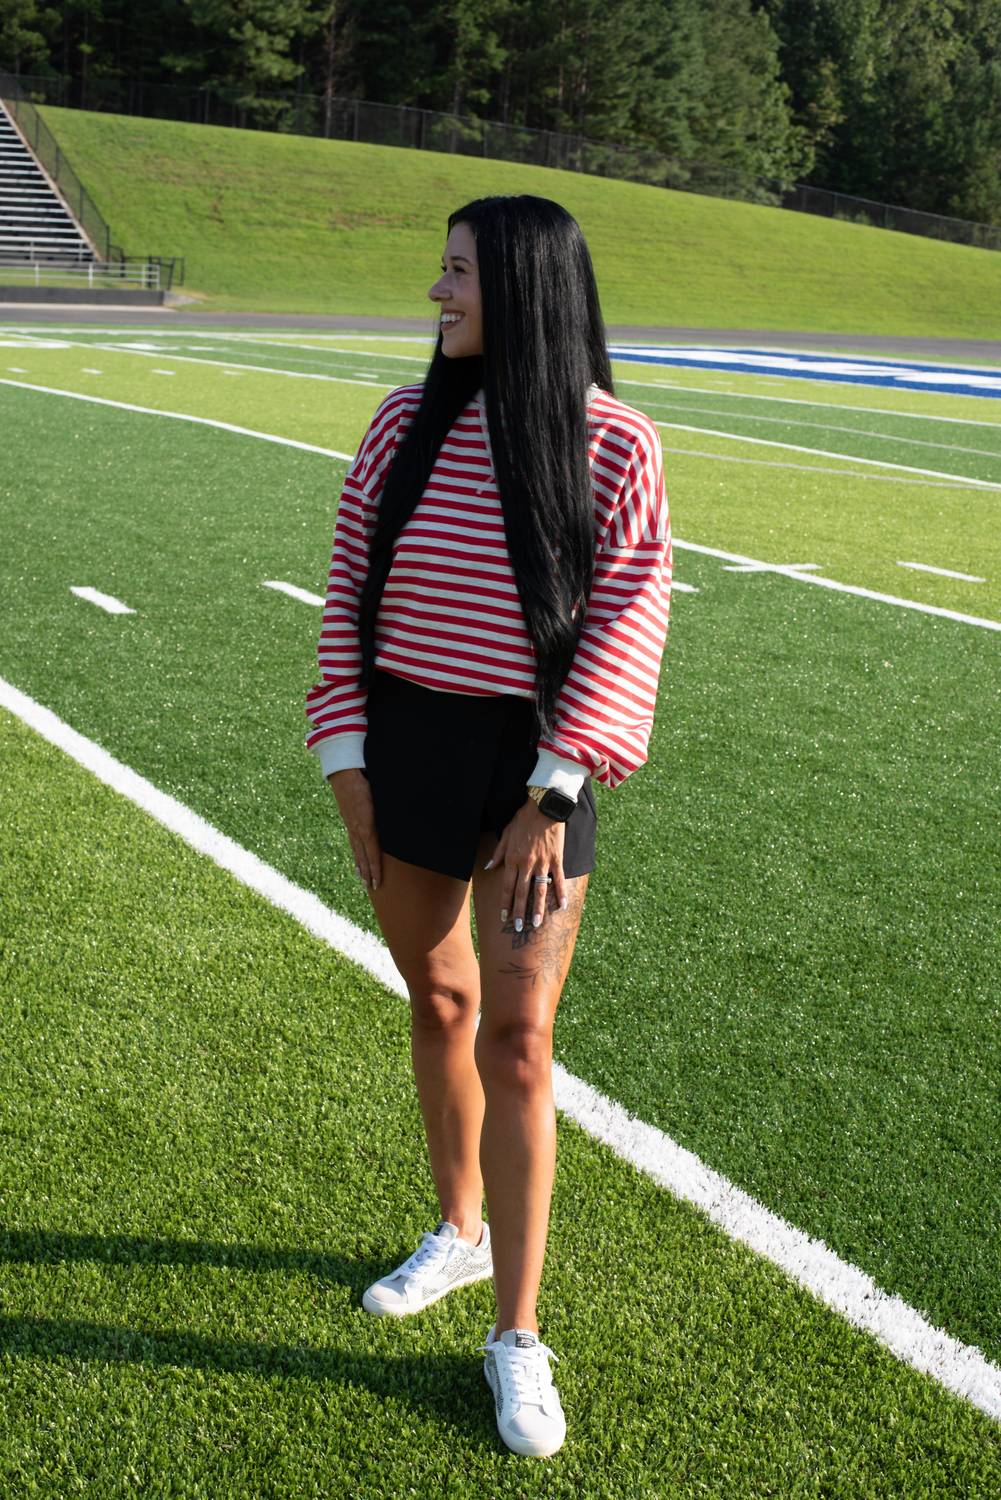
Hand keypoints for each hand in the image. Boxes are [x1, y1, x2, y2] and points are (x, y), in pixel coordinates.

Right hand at [326, 768, 381, 890]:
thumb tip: (405, 819)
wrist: (344, 773)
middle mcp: (358, 828)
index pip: (373, 852)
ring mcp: (351, 825)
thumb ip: (392, 811)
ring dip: (360, 865)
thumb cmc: (367, 783)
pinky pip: (352, 841)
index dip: (375, 869)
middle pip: (363, 856)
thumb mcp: (383, 798)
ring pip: (356, 850)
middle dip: (368, 872)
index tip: (378, 883)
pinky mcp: (348, 820)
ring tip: (362, 878)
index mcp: (368, 825)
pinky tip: (356, 857)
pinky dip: (355, 852)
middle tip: (371, 888)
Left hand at [488, 799, 568, 930]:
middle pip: (522, 892)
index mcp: (513, 858)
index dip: (505, 903)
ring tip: (537, 924)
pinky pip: (559, 879)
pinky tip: (562, 906)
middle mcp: (527, 864)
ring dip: (538, 909)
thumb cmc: (523, 819)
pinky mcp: (557, 859)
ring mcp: (543, 862)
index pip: (507, 886)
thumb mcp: (506, 834)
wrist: (544, 806)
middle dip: (519, 912)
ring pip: (539, 890)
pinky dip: (561, 893)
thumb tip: (488, 867)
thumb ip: (498, 853)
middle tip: (518, 928)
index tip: (503, 917)